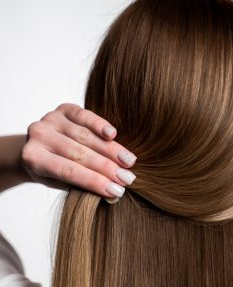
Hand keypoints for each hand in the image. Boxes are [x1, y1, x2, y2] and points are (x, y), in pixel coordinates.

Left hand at [20, 103, 136, 201]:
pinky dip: (100, 124)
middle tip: (128, 178)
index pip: (68, 172)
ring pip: (86, 136)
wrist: (39, 144)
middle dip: (107, 167)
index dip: (94, 181)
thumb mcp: (61, 182)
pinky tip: (113, 134)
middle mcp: (38, 136)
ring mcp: (50, 119)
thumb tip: (115, 195)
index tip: (117, 191)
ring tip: (129, 161)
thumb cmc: (53, 168)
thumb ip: (84, 186)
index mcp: (32, 158)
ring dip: (111, 149)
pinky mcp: (63, 108)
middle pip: (79, 153)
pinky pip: (85, 116)